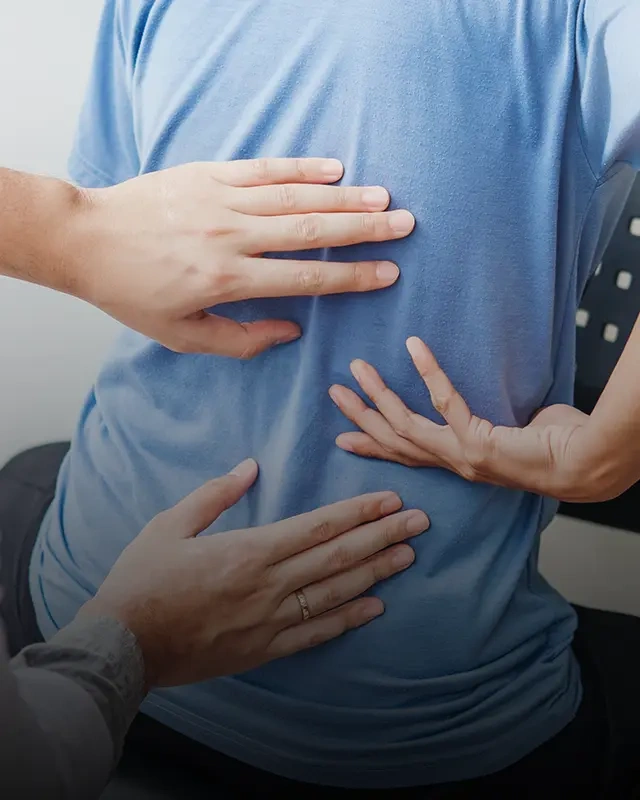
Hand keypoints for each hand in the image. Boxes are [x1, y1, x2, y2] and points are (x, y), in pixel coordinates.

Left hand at [69, 158, 413, 357]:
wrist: (87, 240)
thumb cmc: (134, 294)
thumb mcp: (182, 336)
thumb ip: (240, 341)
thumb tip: (291, 331)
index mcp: (225, 280)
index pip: (304, 278)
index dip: (350, 276)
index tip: (387, 272)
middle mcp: (230, 237)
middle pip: (310, 231)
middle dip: (363, 229)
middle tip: (404, 225)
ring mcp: (220, 200)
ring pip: (293, 197)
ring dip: (343, 197)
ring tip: (383, 198)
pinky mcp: (208, 173)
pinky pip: (263, 169)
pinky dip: (301, 168)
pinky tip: (334, 168)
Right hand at [80, 459, 427, 686]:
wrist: (123, 644)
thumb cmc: (143, 579)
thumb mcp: (170, 524)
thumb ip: (215, 495)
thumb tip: (250, 467)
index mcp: (248, 550)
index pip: (317, 526)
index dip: (358, 512)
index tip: (391, 500)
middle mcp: (269, 585)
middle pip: (337, 556)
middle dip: (382, 537)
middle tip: (420, 523)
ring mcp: (270, 620)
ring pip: (335, 593)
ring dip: (375, 573)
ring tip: (408, 557)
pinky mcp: (264, 648)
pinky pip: (315, 633)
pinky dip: (348, 620)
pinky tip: (376, 607)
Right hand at [330, 337, 605, 502]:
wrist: (587, 463)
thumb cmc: (557, 446)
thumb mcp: (506, 433)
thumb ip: (483, 423)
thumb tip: (475, 405)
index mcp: (458, 462)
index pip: (405, 454)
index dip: (372, 445)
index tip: (344, 436)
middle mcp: (453, 463)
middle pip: (393, 441)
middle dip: (361, 417)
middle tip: (334, 392)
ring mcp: (462, 455)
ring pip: (404, 425)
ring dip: (377, 396)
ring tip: (357, 368)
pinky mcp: (476, 441)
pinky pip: (444, 400)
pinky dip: (428, 370)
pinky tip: (414, 345)